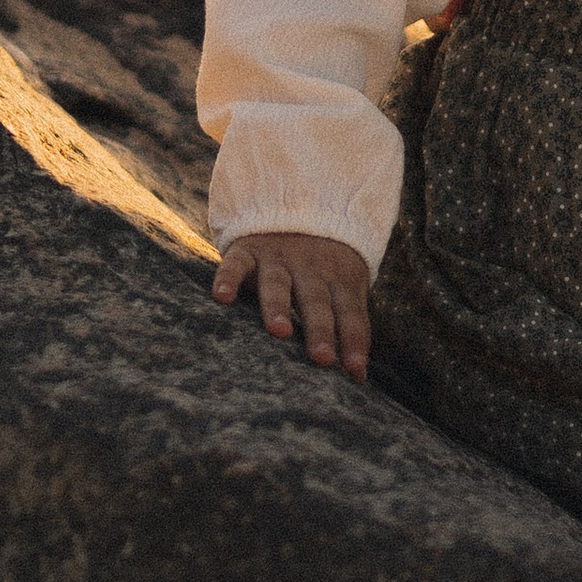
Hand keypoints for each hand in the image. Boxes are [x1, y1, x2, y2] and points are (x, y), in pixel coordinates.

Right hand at [211, 230, 372, 375]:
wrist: (297, 203)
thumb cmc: (324, 266)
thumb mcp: (344, 285)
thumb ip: (349, 327)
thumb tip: (360, 378)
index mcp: (338, 280)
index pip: (350, 312)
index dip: (354, 340)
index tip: (355, 370)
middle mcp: (309, 270)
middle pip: (316, 301)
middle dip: (320, 329)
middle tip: (321, 358)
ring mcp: (278, 259)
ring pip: (278, 284)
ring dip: (279, 306)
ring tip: (279, 331)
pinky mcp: (248, 250)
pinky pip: (236, 264)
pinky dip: (228, 278)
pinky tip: (222, 297)